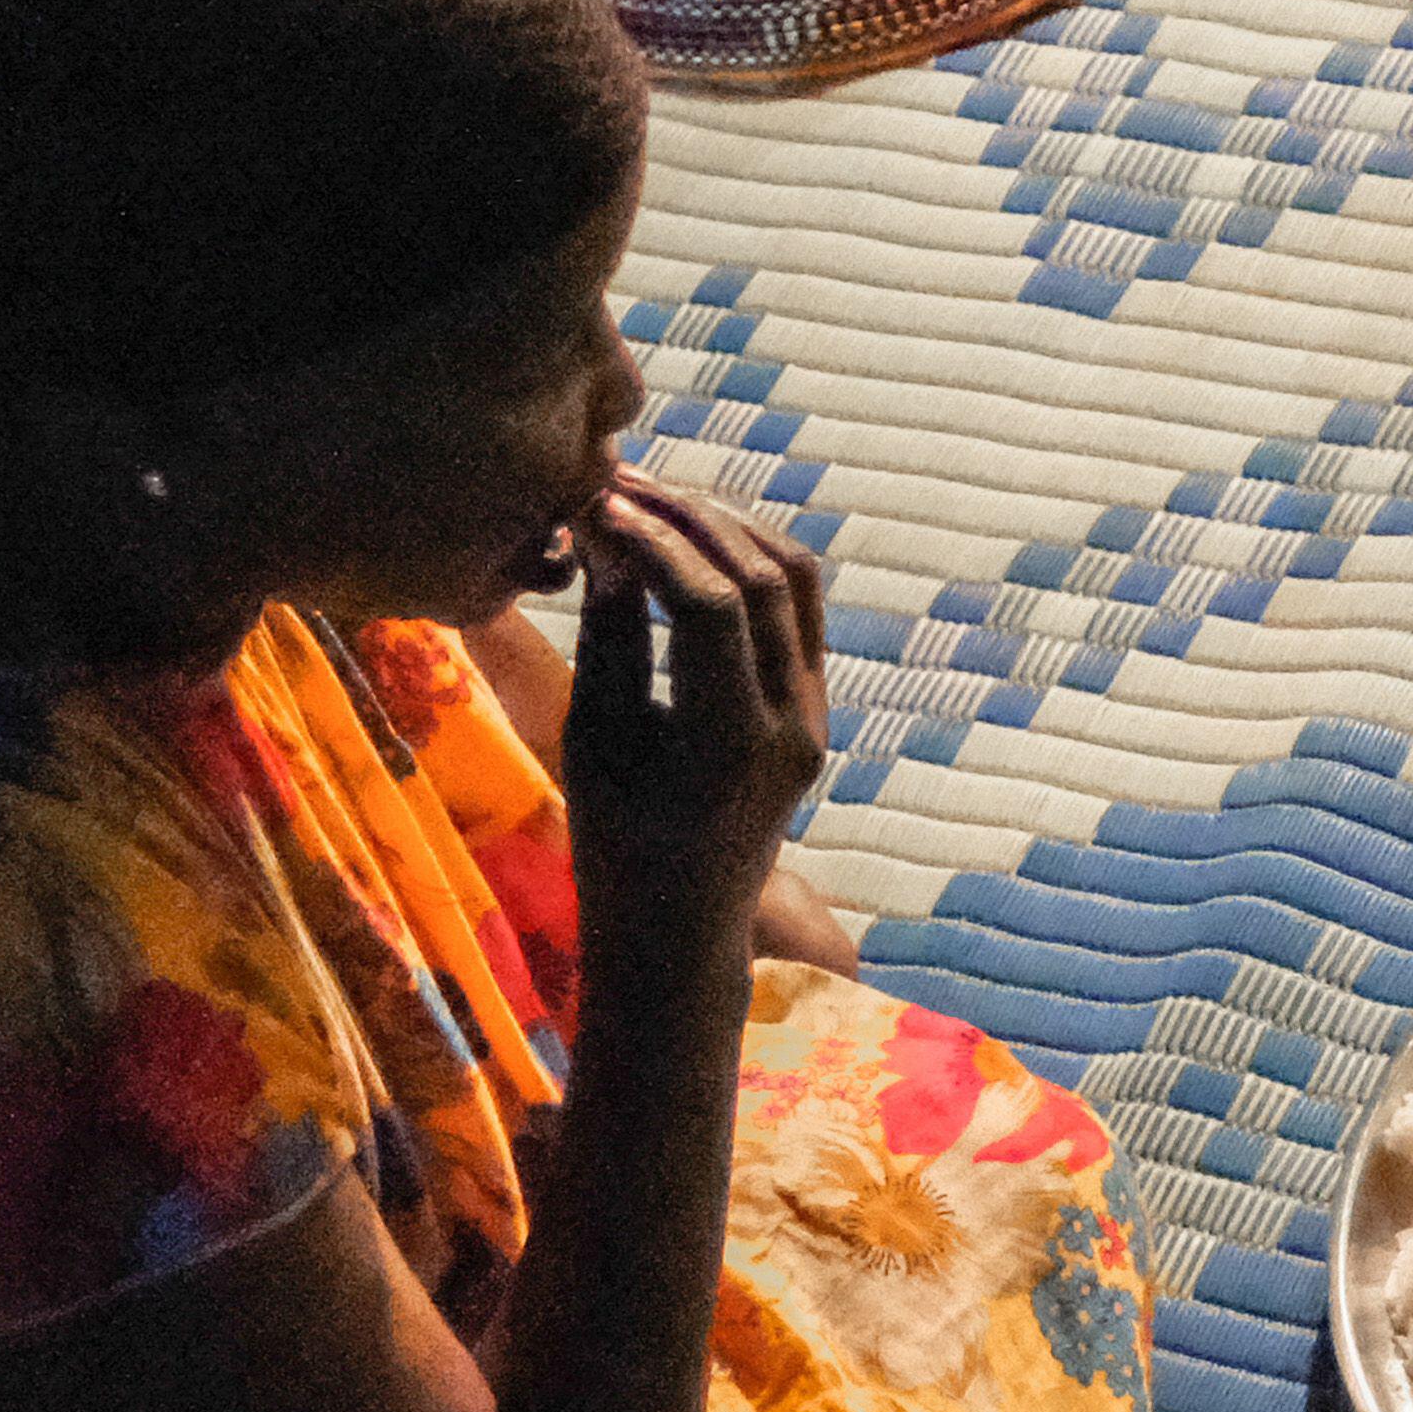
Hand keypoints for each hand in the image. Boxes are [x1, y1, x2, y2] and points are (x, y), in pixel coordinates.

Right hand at [560, 474, 831, 943]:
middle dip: (692, 518)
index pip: (713, 605)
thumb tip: (610, 538)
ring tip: (658, 498)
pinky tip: (693, 541)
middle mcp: (794, 727)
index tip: (600, 505)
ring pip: (795, 583)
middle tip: (625, 483)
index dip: (656, 542)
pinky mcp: (816, 711)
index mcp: (732, 745)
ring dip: (729, 528)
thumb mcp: (595, 740)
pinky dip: (751, 562)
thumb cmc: (616, 843)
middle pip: (764, 580)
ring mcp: (817, 718)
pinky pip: (799, 612)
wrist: (682, 927)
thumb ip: (609, 638)